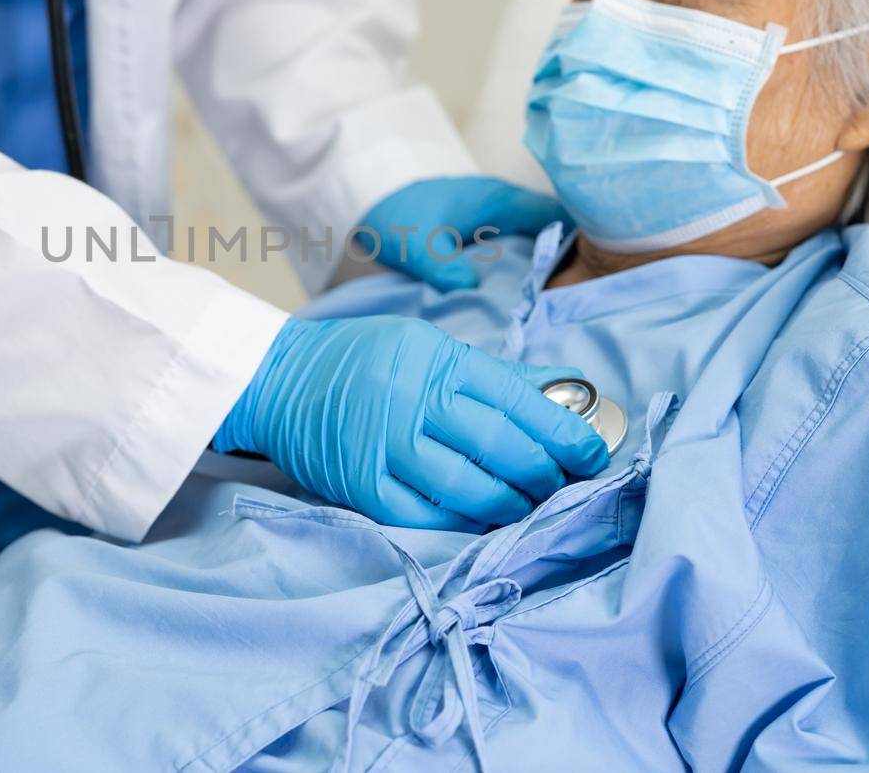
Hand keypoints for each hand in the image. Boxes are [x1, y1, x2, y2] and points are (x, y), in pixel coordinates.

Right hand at [215, 316, 609, 528]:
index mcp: (436, 359)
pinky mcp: (362, 486)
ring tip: (528, 504)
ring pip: (470, 488)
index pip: (518, 400)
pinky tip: (483, 519)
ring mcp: (384, 446)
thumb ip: (495, 374)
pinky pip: (428, 516)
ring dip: (512, 504)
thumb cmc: (361, 359)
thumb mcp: (428, 345)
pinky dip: (465, 522)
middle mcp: (411, 400)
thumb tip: (566, 388)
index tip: (592, 452)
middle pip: (502, 447)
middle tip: (561, 483)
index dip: (564, 432)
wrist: (276, 378)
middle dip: (545, 474)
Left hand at [357, 176, 566, 291]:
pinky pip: (519, 237)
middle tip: (577, 293)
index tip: (591, 274)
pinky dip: (527, 258)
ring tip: (558, 296)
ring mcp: (496, 209)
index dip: (580, 240)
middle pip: (555, 224)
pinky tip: (526, 287)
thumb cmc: (395, 218)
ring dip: (547, 257)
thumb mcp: (416, 247)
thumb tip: (472, 291)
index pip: (559, 214)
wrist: (368, 197)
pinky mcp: (484, 221)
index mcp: (500, 200)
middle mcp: (506, 200)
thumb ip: (443, 269)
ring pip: (538, 231)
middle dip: (568, 254)